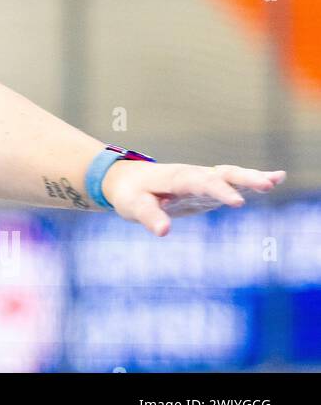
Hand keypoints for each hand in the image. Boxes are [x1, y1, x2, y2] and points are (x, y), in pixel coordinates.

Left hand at [102, 160, 285, 236]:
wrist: (127, 179)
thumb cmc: (129, 192)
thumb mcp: (133, 206)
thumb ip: (149, 217)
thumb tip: (164, 231)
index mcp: (176, 178)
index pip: (200, 183)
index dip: (219, 191)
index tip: (238, 203)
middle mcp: (193, 175)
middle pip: (221, 174)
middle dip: (244, 179)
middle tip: (268, 185)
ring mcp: (202, 180)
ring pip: (230, 175)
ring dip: (252, 177)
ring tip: (277, 179)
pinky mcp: (207, 188)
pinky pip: (231, 182)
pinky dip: (251, 180)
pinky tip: (275, 180)